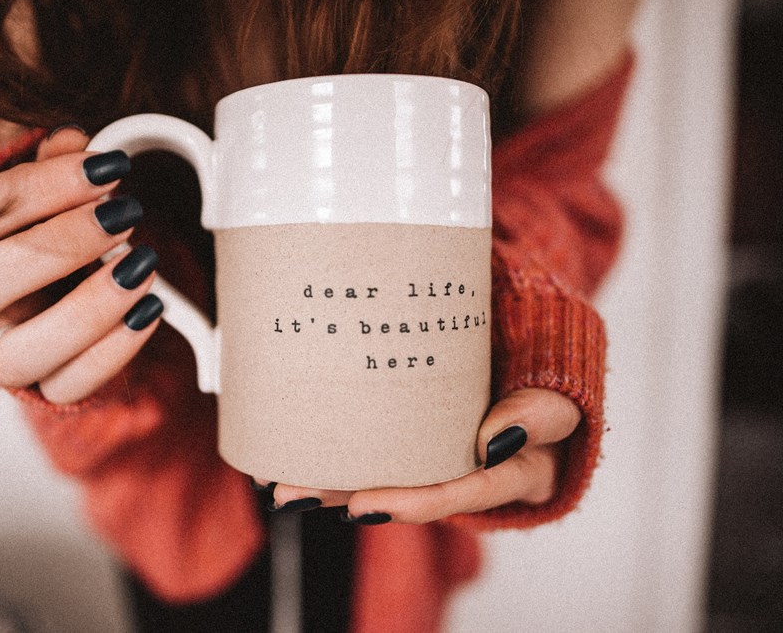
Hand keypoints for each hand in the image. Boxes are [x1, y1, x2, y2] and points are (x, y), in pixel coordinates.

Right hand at [0, 126, 162, 403]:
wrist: (70, 295)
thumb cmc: (56, 230)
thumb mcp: (55, 191)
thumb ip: (57, 165)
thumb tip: (70, 139)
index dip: (38, 187)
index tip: (107, 168)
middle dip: (56, 247)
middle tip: (124, 214)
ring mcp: (6, 350)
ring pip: (14, 357)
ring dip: (84, 311)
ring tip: (142, 266)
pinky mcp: (47, 386)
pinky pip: (68, 387)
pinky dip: (113, 351)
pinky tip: (150, 308)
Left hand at [259, 388, 580, 523]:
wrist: (542, 334)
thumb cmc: (553, 365)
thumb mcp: (563, 388)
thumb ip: (540, 413)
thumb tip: (496, 439)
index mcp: (515, 472)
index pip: (461, 493)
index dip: (412, 503)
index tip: (361, 506)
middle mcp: (473, 469)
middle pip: (407, 490)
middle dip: (346, 497)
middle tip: (294, 493)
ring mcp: (443, 447)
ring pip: (383, 469)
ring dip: (330, 477)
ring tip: (277, 478)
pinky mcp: (419, 422)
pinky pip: (379, 439)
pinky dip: (340, 443)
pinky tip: (297, 443)